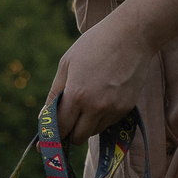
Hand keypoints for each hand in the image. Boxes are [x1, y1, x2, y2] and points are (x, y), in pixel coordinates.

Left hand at [44, 14, 155, 141]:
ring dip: (86, 125)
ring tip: (87, 103)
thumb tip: (45, 116)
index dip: (52, 135)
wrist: (133, 35)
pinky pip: (109, 123)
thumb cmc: (95, 44)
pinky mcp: (127, 108)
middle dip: (69, 132)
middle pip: (78, 137)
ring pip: (94, 131)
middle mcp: (96, 107)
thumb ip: (55, 93)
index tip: (46, 142)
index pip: (61, 127)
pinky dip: (101, 118)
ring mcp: (114, 109)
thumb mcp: (67, 63)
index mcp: (77, 95)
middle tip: (67, 121)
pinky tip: (102, 98)